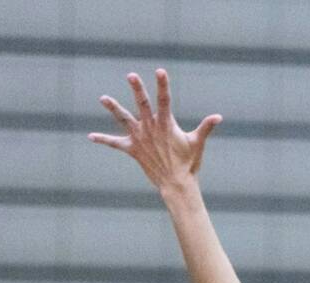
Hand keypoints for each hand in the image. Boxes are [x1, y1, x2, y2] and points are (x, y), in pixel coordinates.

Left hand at [88, 69, 221, 191]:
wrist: (176, 184)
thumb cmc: (189, 163)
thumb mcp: (197, 143)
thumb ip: (206, 128)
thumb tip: (218, 117)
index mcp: (166, 124)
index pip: (165, 100)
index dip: (162, 85)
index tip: (159, 71)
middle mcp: (150, 128)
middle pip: (142, 104)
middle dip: (137, 89)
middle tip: (131, 75)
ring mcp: (140, 138)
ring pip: (124, 119)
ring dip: (113, 108)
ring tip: (103, 98)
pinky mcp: (133, 150)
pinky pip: (115, 144)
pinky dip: (104, 140)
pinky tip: (91, 136)